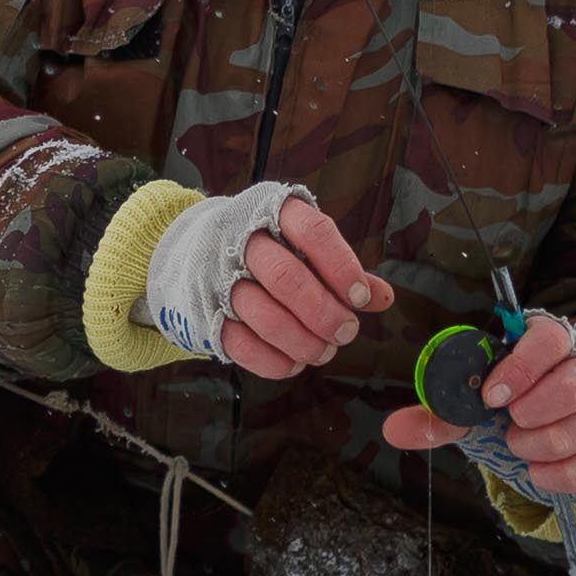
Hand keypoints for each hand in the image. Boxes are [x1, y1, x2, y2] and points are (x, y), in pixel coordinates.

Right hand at [220, 198, 394, 378]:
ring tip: (324, 351)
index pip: (313, 232)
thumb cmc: (264, 246)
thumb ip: (338, 268)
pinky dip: (273, 361)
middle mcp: (242, 240)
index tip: (359, 298)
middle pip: (286, 277)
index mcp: (274, 212)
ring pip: (263, 314)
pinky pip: (241, 344)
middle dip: (323, 311)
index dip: (340, 266)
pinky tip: (294, 362)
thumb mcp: (299, 243)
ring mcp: (219, 277)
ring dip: (302, 341)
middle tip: (346, 331)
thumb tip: (382, 296)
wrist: (194, 247)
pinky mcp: (206, 313)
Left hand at [381, 314, 575, 494]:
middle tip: (510, 421)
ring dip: (539, 441)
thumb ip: (440, 412)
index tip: (492, 395)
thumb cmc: (512, 402)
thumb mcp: (477, 401)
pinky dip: (554, 473)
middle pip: (573, 383)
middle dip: (534, 408)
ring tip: (515, 442)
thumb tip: (393, 429)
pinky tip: (534, 470)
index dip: (523, 366)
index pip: (549, 339)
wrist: (553, 431)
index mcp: (547, 344)